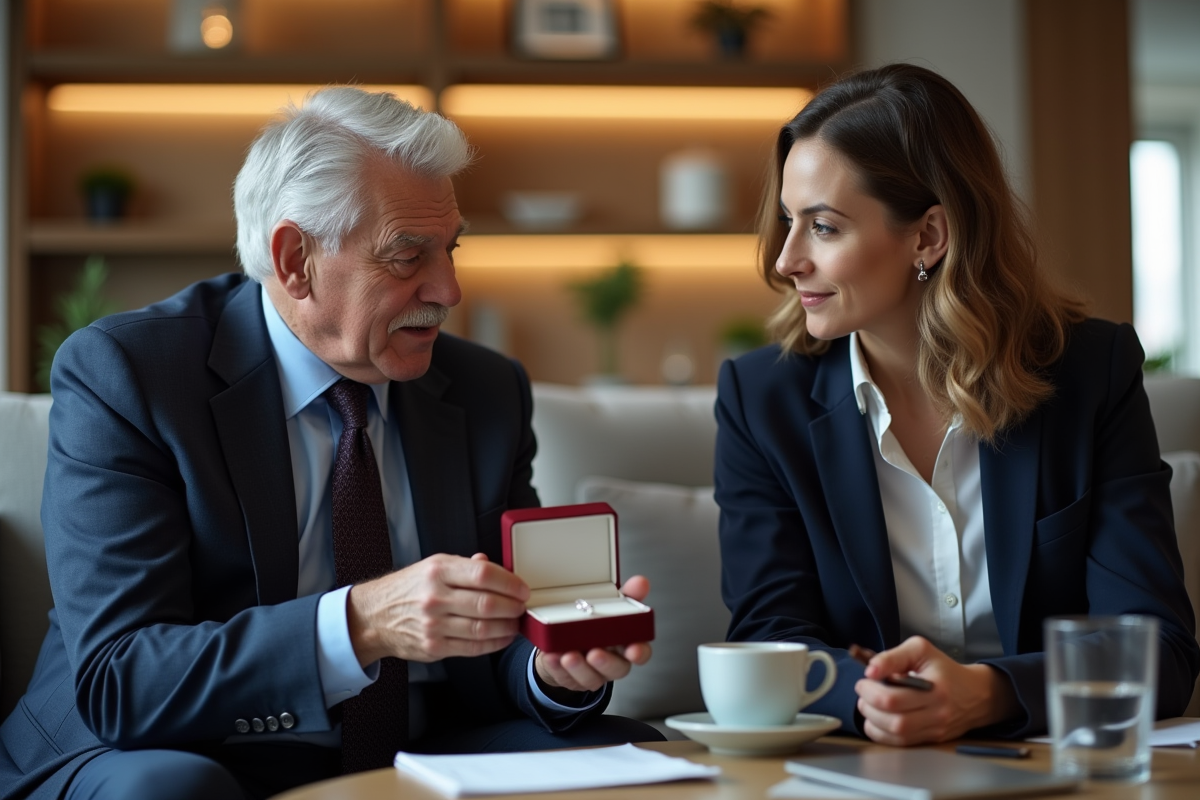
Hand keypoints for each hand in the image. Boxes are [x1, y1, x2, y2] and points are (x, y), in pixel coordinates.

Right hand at [346, 552, 529, 664]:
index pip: (483, 574)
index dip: (509, 582)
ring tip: (515, 622)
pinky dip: (494, 643)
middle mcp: (435, 598)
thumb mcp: (433, 566)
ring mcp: (434, 625)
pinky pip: (472, 647)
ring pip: (482, 628)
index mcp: (438, 571)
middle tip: (522, 606)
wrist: (375, 616)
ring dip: (507, 627)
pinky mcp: (434, 647)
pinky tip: (502, 637)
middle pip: (486, 604)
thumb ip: (466, 567)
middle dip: (512, 606)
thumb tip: (495, 567)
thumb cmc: (408, 589)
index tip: (522, 588)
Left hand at [533, 575, 652, 696]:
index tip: (633, 651)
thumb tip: (641, 582)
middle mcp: (612, 661)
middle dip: (606, 662)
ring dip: (579, 667)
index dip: (639, 653)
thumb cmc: (594, 623)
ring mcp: (592, 673)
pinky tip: (552, 656)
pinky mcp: (571, 679)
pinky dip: (557, 667)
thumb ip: (627, 596)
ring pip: (591, 678)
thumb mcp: (611, 605)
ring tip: (568, 655)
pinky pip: (565, 677)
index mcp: (625, 643)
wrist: (566, 639)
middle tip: (594, 653)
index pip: (640, 652)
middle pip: (617, 669)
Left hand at [854, 636, 1018, 745]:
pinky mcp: (931, 740)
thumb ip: (893, 656)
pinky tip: (877, 719)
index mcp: (934, 689)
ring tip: (869, 704)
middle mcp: (936, 714)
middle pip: (894, 721)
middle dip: (869, 706)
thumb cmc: (944, 669)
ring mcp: (934, 730)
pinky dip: (881, 733)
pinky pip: (900, 743)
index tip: (864, 680)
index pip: (893, 699)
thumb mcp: (920, 650)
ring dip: (872, 721)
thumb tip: (870, 670)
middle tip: (864, 692)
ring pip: (896, 736)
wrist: (975, 694)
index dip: (871, 691)